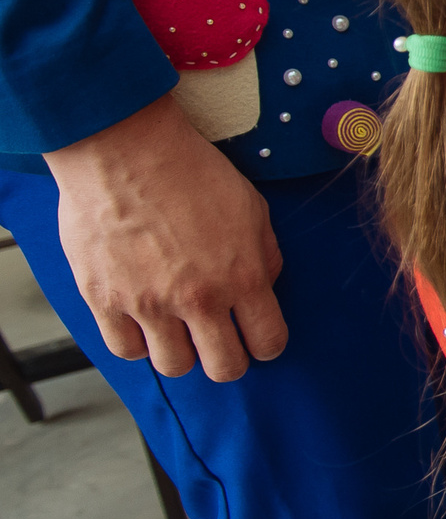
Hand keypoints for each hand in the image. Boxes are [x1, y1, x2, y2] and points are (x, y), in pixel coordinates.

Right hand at [42, 96, 286, 380]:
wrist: (126, 150)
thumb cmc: (190, 172)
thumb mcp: (252, 209)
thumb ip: (264, 257)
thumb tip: (263, 289)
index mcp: (242, 277)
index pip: (268, 342)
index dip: (267, 344)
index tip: (258, 338)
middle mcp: (197, 299)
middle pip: (223, 368)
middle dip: (228, 359)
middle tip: (220, 340)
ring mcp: (148, 303)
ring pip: (173, 367)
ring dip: (181, 353)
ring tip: (179, 330)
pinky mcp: (104, 299)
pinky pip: (124, 349)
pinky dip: (137, 342)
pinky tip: (143, 322)